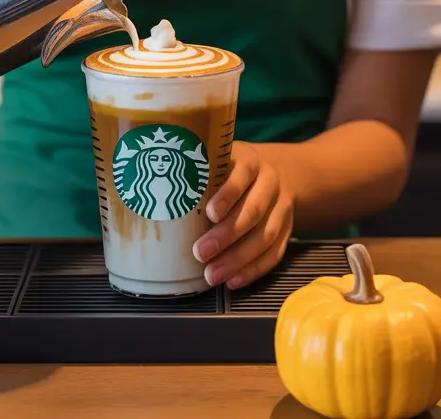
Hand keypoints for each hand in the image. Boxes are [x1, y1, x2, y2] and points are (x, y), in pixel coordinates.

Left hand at [192, 141, 293, 289]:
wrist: (279, 172)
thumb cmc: (233, 170)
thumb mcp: (219, 159)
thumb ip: (197, 171)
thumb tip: (153, 190)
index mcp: (251, 161)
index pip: (243, 173)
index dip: (228, 194)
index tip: (209, 213)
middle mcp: (270, 183)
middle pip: (254, 210)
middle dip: (227, 235)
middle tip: (200, 252)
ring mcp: (282, 207)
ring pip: (266, 235)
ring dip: (239, 259)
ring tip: (213, 274)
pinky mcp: (287, 229)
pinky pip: (275, 253)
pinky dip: (254, 269)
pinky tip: (233, 280)